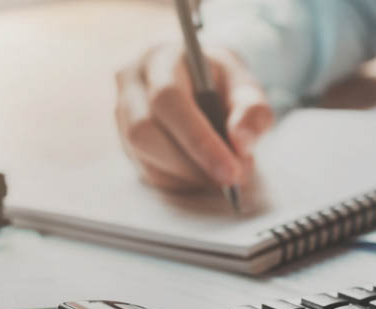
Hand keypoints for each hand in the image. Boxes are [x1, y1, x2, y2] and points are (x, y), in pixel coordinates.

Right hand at [115, 44, 272, 191]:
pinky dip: (181, 182)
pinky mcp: (126, 142)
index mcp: (161, 59)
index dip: (199, 140)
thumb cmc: (225, 86)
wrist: (206, 88)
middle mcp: (132, 83)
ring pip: (143, 155)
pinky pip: (148, 172)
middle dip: (192, 164)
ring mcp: (123, 114)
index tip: (231, 171)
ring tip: (224, 176)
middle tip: (233, 180)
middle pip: (145, 131)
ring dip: (188, 175)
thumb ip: (252, 112)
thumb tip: (241, 143)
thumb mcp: (248, 90)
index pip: (168, 99)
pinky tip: (205, 175)